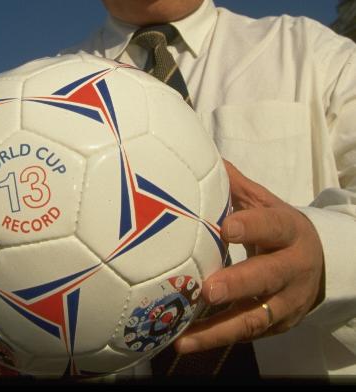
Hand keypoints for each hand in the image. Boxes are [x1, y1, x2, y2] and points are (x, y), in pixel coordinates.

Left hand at [174, 160, 324, 353]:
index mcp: (289, 230)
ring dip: (219, 328)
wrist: (318, 263)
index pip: (273, 227)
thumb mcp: (266, 204)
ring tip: (184, 336)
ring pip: (255, 318)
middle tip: (208, 289)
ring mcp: (286, 303)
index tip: (225, 229)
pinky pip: (244, 334)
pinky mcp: (276, 326)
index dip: (252, 228)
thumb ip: (237, 187)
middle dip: (239, 284)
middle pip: (267, 277)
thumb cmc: (279, 228)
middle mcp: (292, 269)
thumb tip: (205, 159)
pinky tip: (183, 343)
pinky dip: (215, 339)